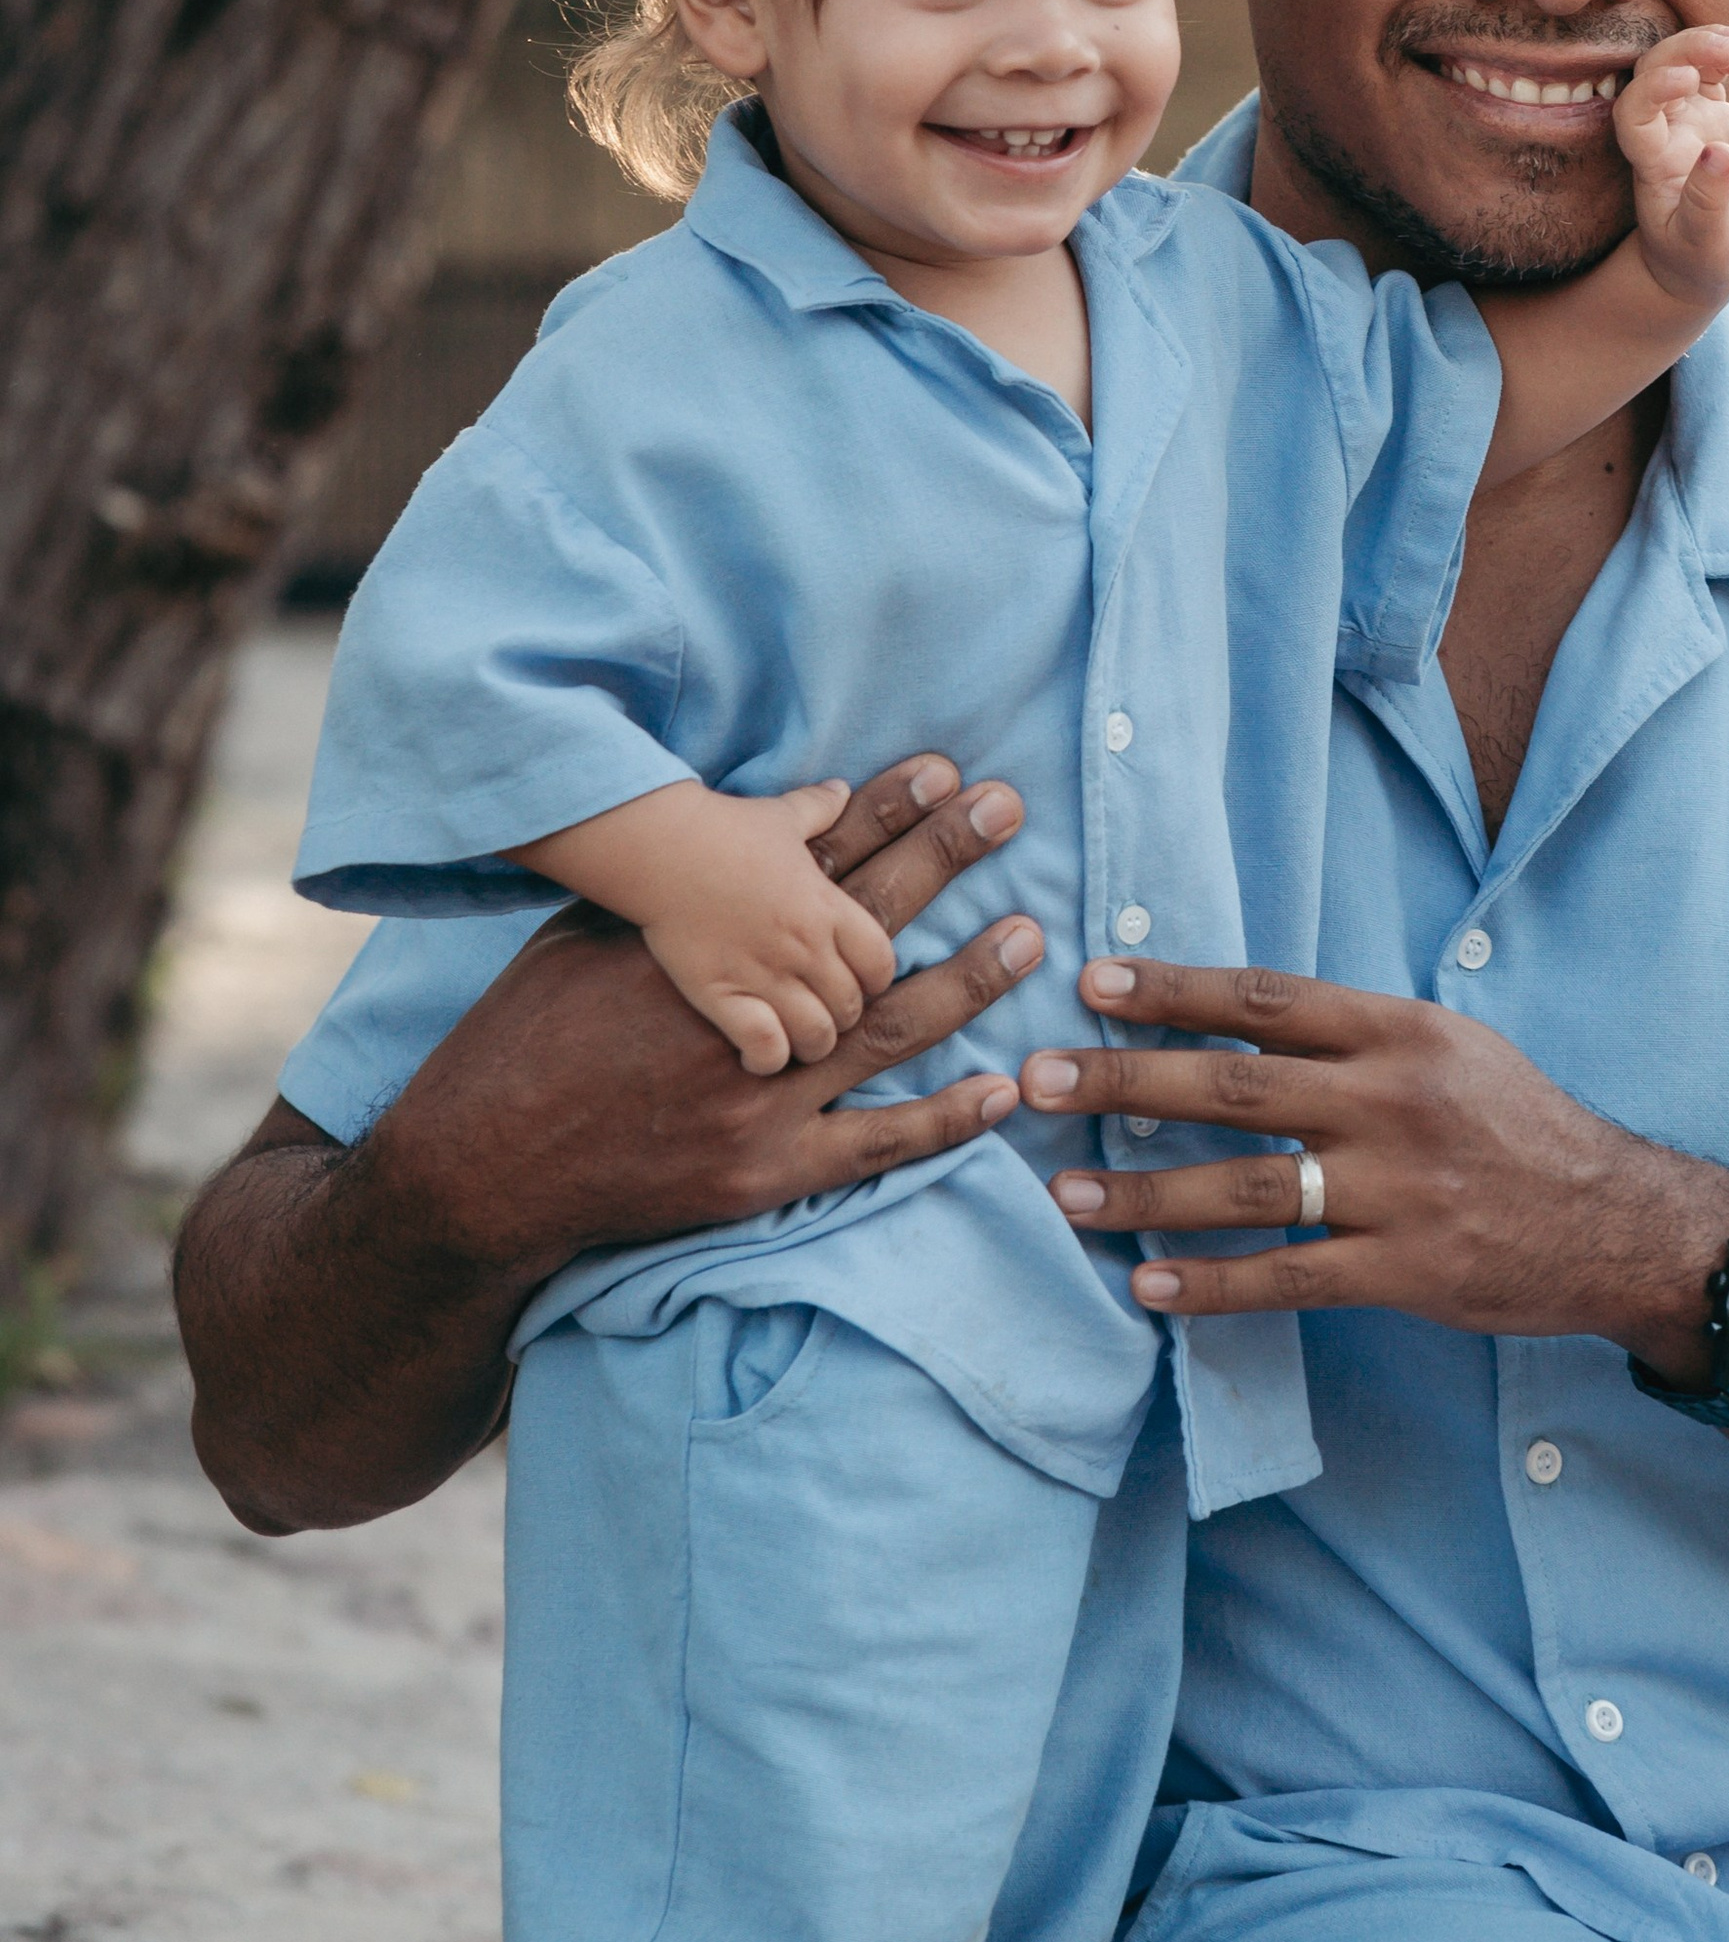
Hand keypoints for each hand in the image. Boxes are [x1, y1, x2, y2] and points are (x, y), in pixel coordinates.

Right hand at [393, 756, 1047, 1282]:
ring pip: (889, 1029)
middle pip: (865, 924)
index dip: (884, 812)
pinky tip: (1000, 1089)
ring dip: (966, 979)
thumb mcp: (589, 936)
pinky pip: (873, 1144)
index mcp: (699, 942)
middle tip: (1009, 811)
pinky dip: (941, 1120)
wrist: (486, 1162)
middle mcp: (740, 1007)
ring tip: (1030, 935)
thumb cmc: (527, 1034)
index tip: (945, 770)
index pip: (812, 862)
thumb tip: (753, 828)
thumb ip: (675, 888)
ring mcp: (761, 1094)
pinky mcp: (764, 1170)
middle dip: (942, 860)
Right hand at [637, 780, 902, 1073]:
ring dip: (813, 1043)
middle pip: (852, 1006)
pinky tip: (758, 1055)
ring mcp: (764, 975)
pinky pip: (765, 1047)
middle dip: (844, 1015)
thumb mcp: (779, 817)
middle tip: (823, 1013)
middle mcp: (803, 947)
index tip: (858, 979)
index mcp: (825, 907)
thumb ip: (816, 809)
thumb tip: (840, 789)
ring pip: (818, 1036)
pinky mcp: (721, 996)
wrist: (657, 846)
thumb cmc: (721, 828)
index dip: (876, 978)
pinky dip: (769, 1059)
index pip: (881, 964)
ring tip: (797, 1040)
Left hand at [1024, 957, 1728, 1370]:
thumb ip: (1349, 1034)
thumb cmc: (1519, 1125)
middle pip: (1232, 1087)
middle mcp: (1392, 1102)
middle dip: (1123, 1083)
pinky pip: (1287, 1278)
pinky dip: (1211, 1283)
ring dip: (1143, 1193)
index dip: (1172, 990)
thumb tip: (1227, 1020)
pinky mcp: (1403, 1270)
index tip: (1093, 984)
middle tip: (1038, 1080)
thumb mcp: (1448, 1047)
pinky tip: (1147, 1285)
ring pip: (1243, 1188)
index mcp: (1400, 1031)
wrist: (1617, 1223)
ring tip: (1064, 1195)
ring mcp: (1396, 1190)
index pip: (1264, 1000)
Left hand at [1612, 25, 1728, 315]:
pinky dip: (1727, 56)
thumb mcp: (1707, 242)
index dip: (1654, 89)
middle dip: (1687, 50)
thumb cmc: (1698, 261)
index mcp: (1651, 163)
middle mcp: (1661, 133)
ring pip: (1681, 63)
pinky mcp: (1710, 116)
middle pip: (1654, 72)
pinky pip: (1710, 73)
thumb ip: (1710, 200)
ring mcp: (1684, 120)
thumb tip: (1722, 153)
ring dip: (1707, 44)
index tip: (1687, 79)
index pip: (1634, 114)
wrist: (1705, 263)